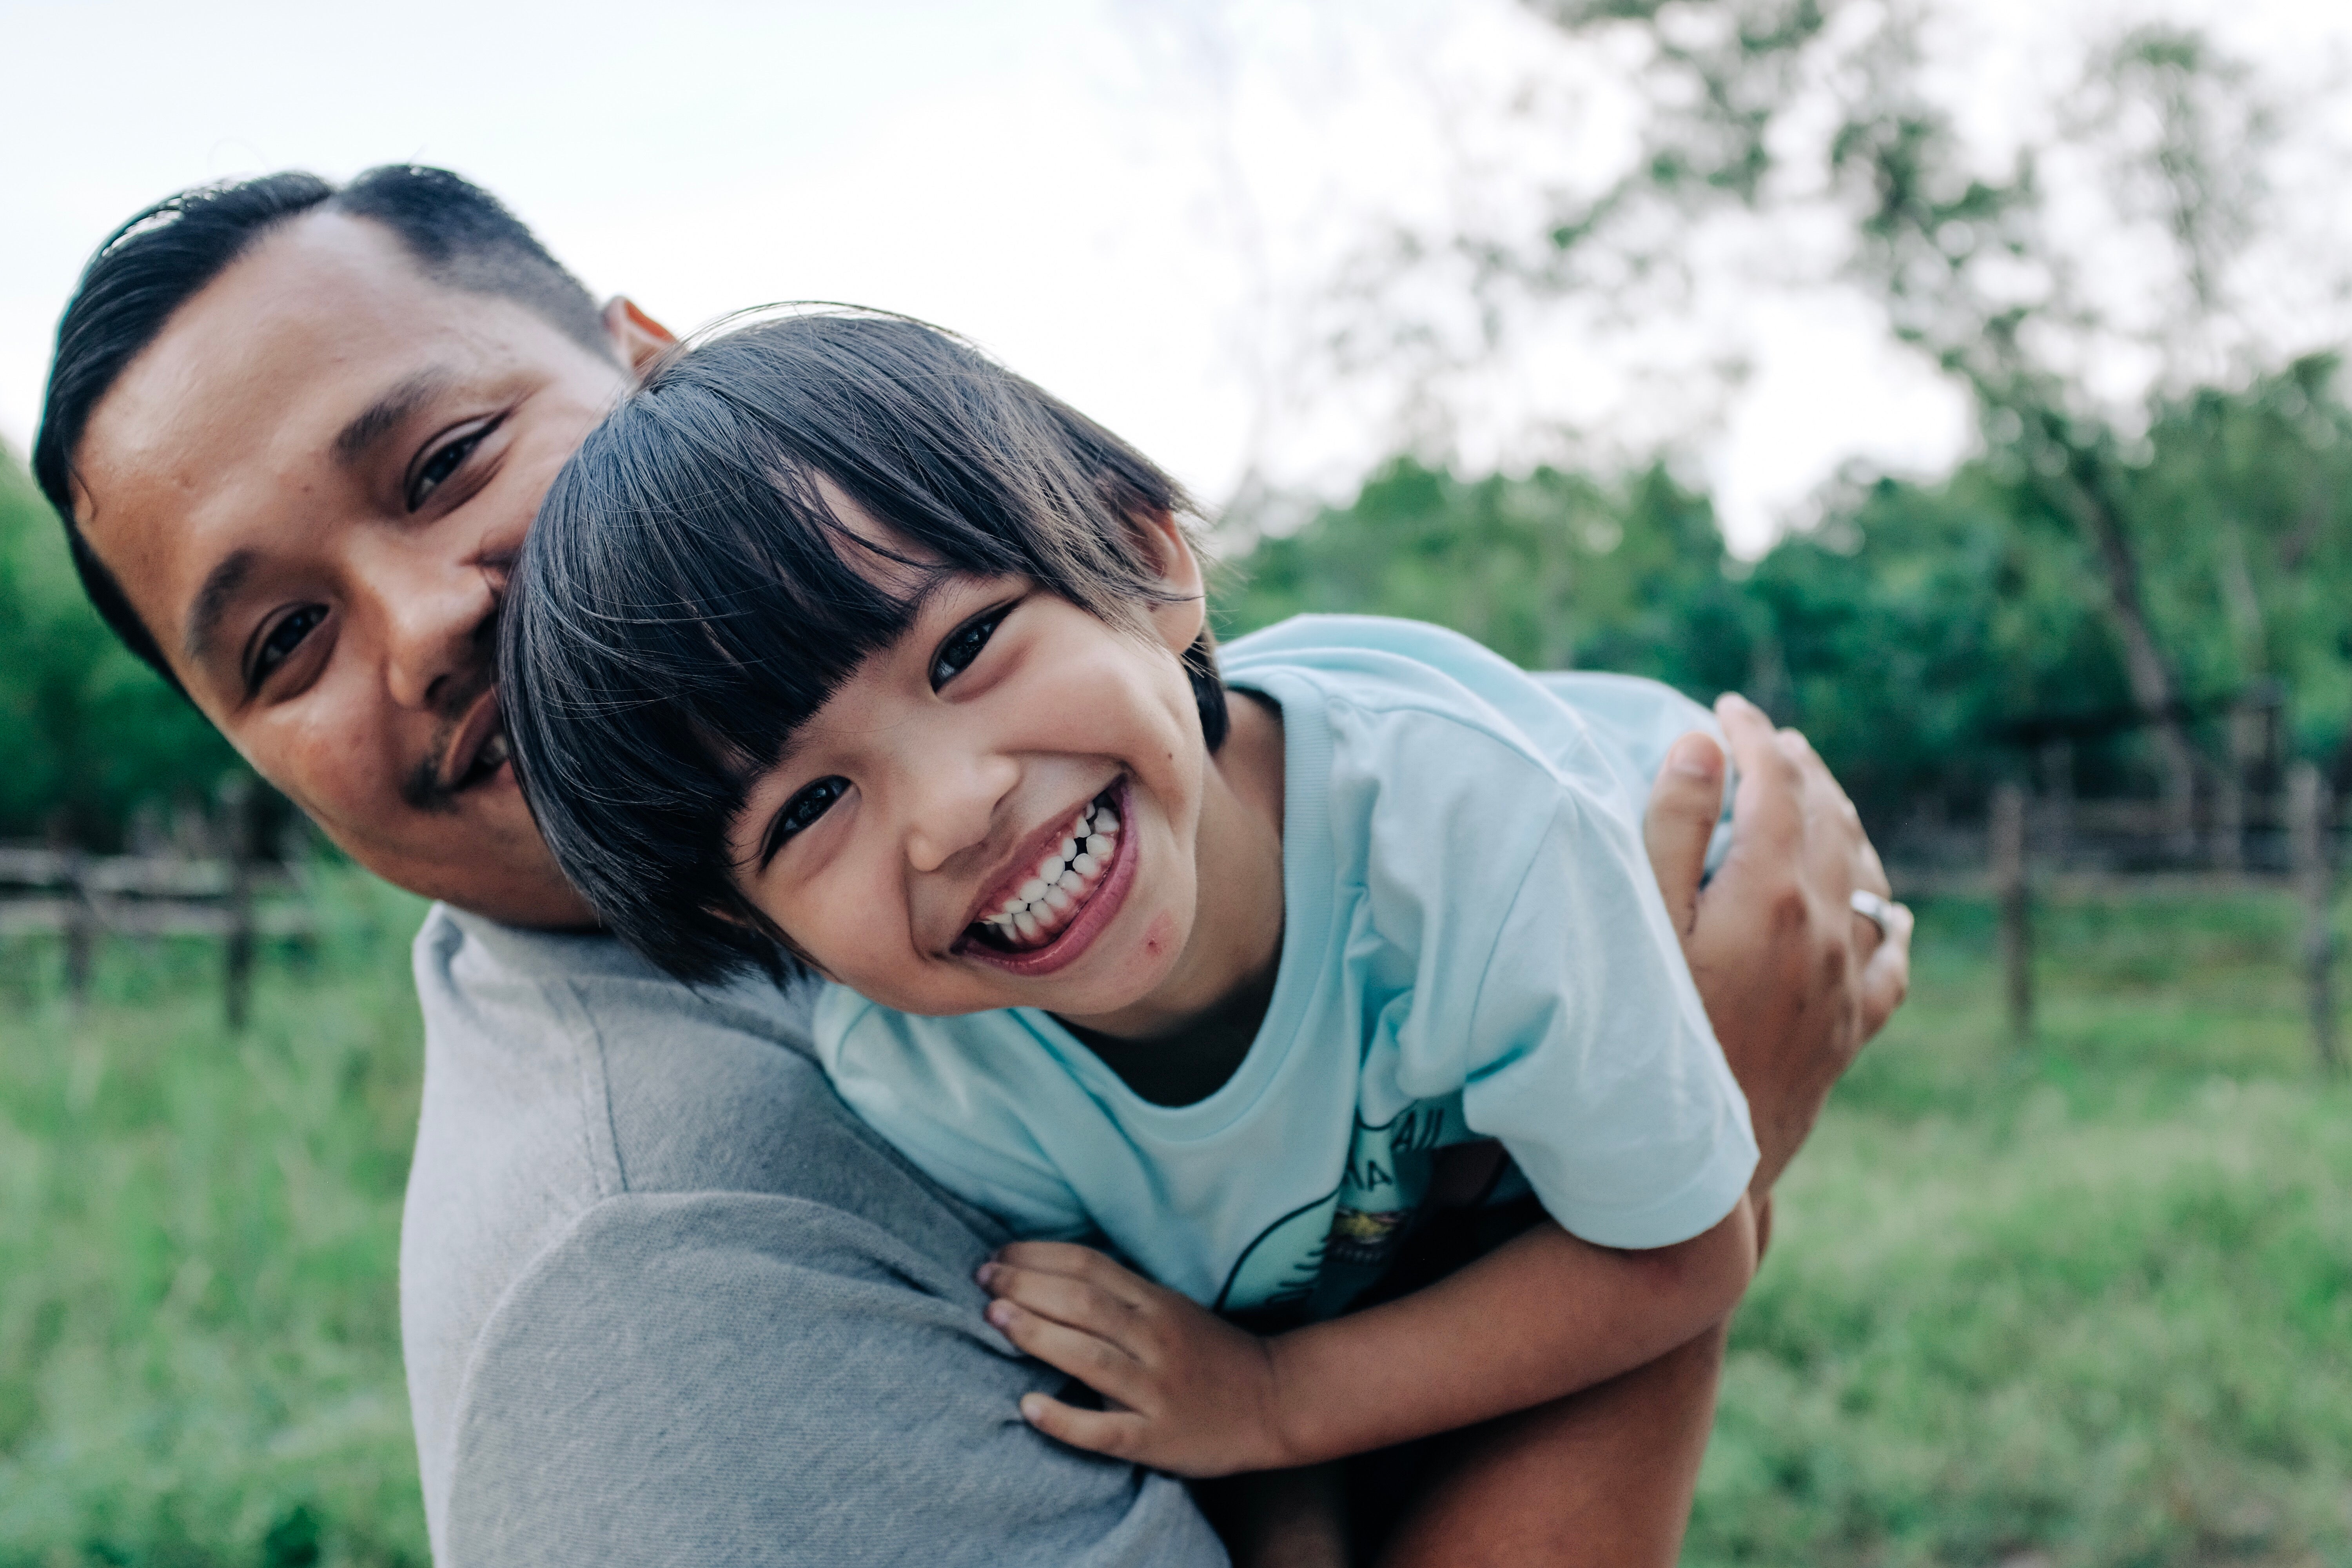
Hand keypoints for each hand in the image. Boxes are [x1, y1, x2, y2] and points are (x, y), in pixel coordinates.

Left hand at [977, 1241, 1290, 1476]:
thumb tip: (1047, 1274)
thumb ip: (1117, 1293)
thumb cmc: (1208, 1353)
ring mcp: (1156, 1389)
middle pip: (1083, 1303)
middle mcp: (1154, 1339)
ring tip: (994, 1319)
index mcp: (1155, 1302)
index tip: (998, 1257)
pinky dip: (1064, 1419)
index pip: (1088, 1266)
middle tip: (984, 1282)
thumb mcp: (1168, 1307)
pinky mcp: (1156, 1437)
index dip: (1037, 1256)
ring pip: (1090, 1357)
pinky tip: (1028, 1406)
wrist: (1273, 1401)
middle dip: (1026, 1287)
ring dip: (1037, 1334)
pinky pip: (1104, 1429)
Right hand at [1641, 693, 1912, 1193]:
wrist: (1695, 1169)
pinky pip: (1889, 961)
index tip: (1727, 708)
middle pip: (1828, 819)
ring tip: (1819, 796)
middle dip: (1798, 767)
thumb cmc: (1647, 1039)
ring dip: (1844, 825)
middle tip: (1768, 739)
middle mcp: (1824, 931)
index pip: (1776, 783)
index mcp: (1772, 893)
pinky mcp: (1849, 1030)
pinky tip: (1888, 912)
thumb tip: (1704, 744)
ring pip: (1866, 879)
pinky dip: (1888, 922)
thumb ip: (1671, 829)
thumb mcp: (1639, 925)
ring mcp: (1844, 982)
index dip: (1752, 735)